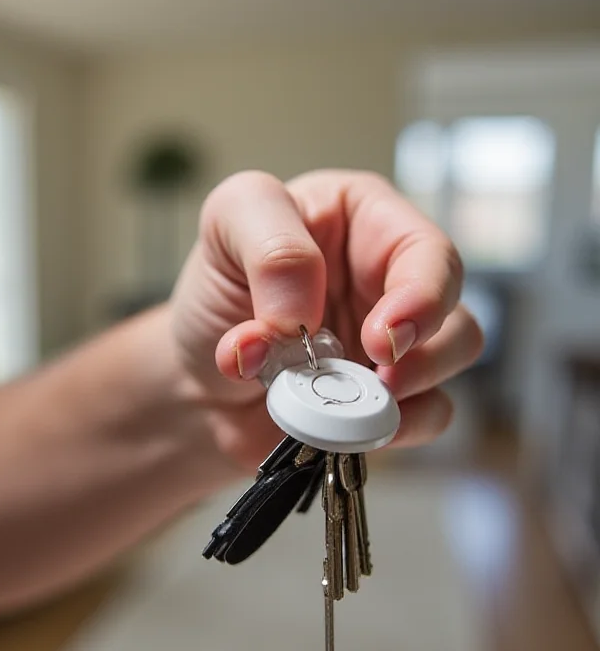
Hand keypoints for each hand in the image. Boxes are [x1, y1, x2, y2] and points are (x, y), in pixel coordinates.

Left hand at [170, 170, 482, 467]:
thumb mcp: (226, 225)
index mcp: (365, 221)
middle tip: (380, 374)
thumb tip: (302, 316)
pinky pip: (425, 417)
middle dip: (427, 352)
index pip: (426, 251)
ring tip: (340, 401)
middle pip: (455, 312)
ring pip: (451, 365)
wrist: (196, 376)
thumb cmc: (217, 289)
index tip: (384, 338)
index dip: (421, 296)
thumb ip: (271, 248)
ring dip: (408, 391)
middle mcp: (389, 280)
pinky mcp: (384, 398)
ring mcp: (392, 344)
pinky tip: (338, 425)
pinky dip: (388, 429)